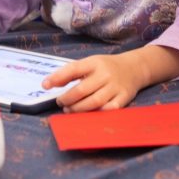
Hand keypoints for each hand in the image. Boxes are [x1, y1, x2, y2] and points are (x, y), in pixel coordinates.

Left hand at [42, 46, 178, 111]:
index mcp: (94, 63)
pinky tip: (89, 115)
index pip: (73, 69)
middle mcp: (105, 74)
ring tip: (70, 110)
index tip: (44, 85)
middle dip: (67, 99)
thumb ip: (71, 73)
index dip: (57, 77)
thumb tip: (49, 83)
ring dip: (78, 109)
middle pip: (82, 90)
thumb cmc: (106, 68)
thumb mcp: (90, 64)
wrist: (134, 69)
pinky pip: (109, 110)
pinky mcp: (124, 98)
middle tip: (61, 103)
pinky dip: (97, 114)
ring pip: (94, 102)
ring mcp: (115, 87)